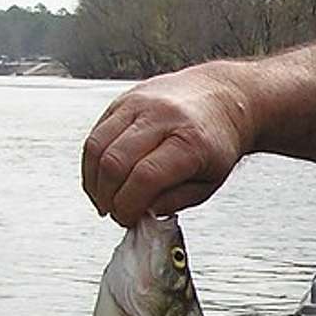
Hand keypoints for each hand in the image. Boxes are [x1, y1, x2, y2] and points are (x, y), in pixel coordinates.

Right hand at [81, 63, 254, 224]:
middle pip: (114, 162)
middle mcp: (162, 117)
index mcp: (191, 140)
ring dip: (94, 182)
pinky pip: (95, 134)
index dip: (130, 205)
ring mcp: (139, 104)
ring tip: (106, 199)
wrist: (223, 97)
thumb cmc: (218, 140)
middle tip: (116, 212)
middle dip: (109, 197)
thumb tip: (141, 212)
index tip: (129, 219)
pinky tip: (102, 179)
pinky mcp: (123, 100)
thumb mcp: (210, 181)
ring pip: (97, 146)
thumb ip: (175, 200)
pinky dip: (92, 163)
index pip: (146, 177)